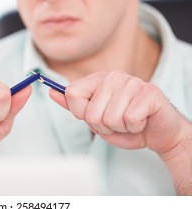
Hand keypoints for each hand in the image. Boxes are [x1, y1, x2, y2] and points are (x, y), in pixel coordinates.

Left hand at [49, 71, 187, 153]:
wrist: (158, 132)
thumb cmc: (124, 125)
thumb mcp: (94, 117)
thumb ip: (73, 105)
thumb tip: (51, 92)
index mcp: (97, 80)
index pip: (71, 94)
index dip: (80, 113)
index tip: (94, 115)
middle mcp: (113, 77)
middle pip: (90, 112)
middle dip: (102, 126)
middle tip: (116, 122)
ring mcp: (132, 82)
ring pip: (110, 118)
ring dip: (119, 128)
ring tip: (128, 122)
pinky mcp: (149, 92)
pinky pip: (130, 119)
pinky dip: (134, 127)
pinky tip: (141, 121)